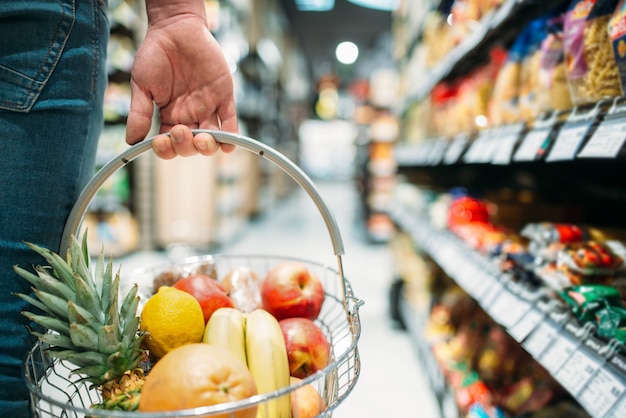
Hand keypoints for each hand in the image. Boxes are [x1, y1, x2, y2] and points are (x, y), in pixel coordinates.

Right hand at [126, 5, 236, 158]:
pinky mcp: (224, 97)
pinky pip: (231, 121)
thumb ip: (139, 112)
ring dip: (208, 146)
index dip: (166, 149)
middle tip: (180, 130)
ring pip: (213, 138)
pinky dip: (231, 135)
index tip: (160, 141)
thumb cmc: (155, 54)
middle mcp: (190, 116)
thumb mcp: (142, 84)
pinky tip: (228, 144)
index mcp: (169, 116)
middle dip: (186, 146)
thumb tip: (131, 141)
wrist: (175, 28)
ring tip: (201, 139)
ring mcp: (208, 108)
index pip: (170, 144)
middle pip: (191, 145)